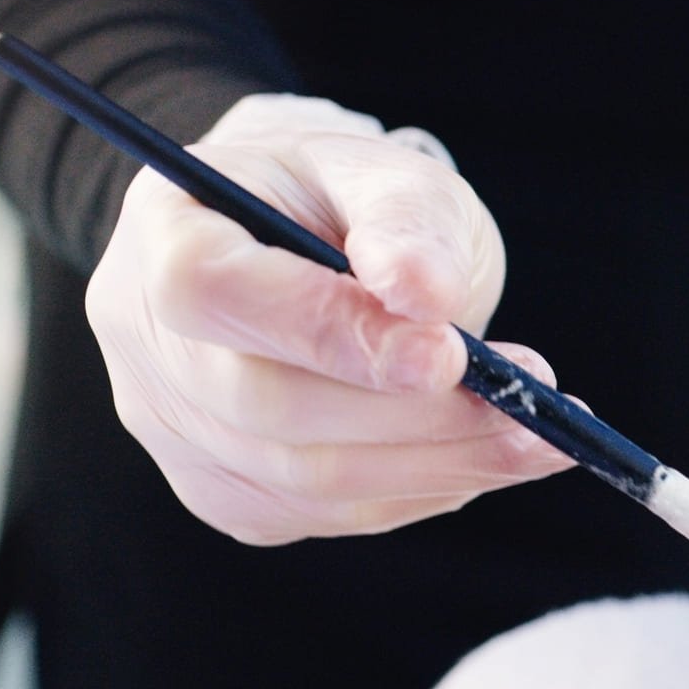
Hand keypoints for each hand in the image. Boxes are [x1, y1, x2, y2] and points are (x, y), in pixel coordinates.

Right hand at [85, 93, 571, 545]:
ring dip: (443, 463)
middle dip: (417, 414)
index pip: (212, 295)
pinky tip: (483, 453)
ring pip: (308, 480)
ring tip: (542, 432)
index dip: (325, 332)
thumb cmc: (344, 203)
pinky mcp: (230, 495)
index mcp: (163, 235)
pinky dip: (422, 489)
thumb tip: (425, 292)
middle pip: (267, 406)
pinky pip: (330, 515)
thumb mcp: (381, 173)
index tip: (448, 353)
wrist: (308, 250)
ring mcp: (176, 433)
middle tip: (535, 398)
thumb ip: (405, 216)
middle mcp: (146, 345)